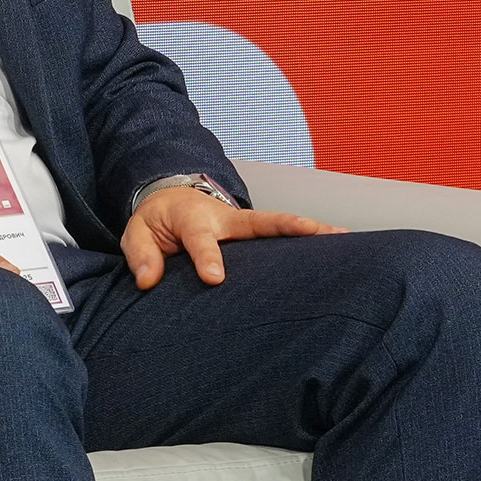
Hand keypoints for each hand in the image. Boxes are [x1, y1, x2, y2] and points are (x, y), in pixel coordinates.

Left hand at [121, 186, 343, 289]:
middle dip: (286, 226)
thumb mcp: (137, 233)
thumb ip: (141, 255)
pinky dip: (310, 240)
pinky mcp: (254, 233)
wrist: (170, 199)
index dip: (208, 258)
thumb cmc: (158, 221)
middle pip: (259, 221)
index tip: (214, 279)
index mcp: (192, 218)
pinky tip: (339, 247)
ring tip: (343, 237)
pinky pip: (282, 236)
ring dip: (311, 230)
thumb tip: (149, 281)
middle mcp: (225, 218)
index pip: (201, 240)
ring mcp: (244, 225)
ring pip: (279, 226)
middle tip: (314, 231)